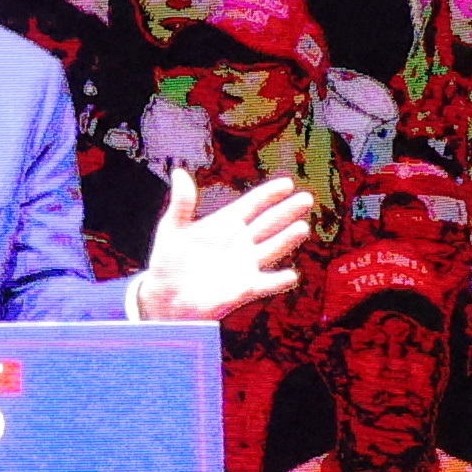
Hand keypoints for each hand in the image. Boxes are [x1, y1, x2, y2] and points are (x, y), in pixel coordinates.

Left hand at [132, 166, 318, 329]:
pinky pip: (265, 284)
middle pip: (269, 223)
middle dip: (287, 211)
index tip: (287, 184)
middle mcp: (241, 243)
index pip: (252, 204)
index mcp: (226, 224)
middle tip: (306, 198)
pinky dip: (278, 281)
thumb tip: (178, 173)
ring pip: (272, 249)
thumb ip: (181, 203)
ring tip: (302, 227)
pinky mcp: (244, 290)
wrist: (165, 298)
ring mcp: (245, 265)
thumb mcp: (172, 229)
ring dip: (287, 239)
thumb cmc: (167, 262)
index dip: (269, 194)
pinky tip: (291, 276)